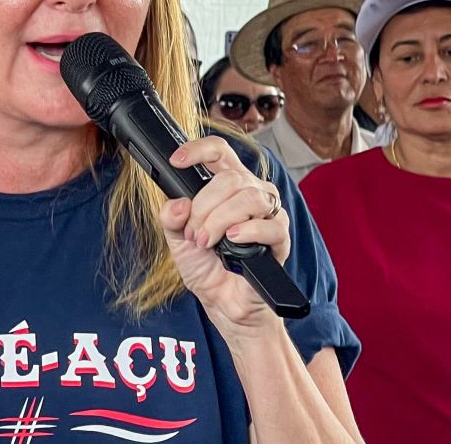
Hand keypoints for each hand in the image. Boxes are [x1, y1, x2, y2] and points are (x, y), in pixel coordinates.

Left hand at [157, 137, 290, 329]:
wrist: (221, 301)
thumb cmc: (205, 265)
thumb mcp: (177, 238)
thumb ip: (170, 217)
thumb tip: (178, 204)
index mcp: (226, 186)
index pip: (219, 152)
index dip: (198, 150)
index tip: (177, 161)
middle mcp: (250, 192)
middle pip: (230, 177)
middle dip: (204, 206)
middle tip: (194, 232)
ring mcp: (268, 213)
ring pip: (249, 197)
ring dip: (220, 220)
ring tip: (208, 242)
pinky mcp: (280, 238)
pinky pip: (270, 225)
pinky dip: (247, 232)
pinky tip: (233, 241)